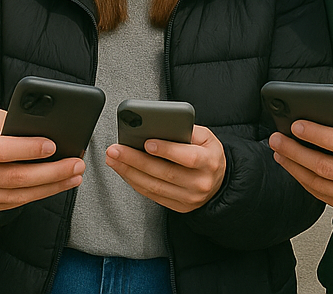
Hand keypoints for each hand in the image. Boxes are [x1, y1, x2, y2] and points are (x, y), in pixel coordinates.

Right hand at [0, 101, 83, 213]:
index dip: (30, 149)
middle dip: (51, 174)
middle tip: (76, 166)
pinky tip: (47, 189)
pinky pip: (4, 205)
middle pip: (14, 178)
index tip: (54, 146)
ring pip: (13, 197)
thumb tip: (26, 124)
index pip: (2, 150)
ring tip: (71, 178)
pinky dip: (28, 198)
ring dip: (47, 189)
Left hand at [105, 125, 225, 212]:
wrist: (219, 180)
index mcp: (209, 161)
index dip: (167, 150)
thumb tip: (157, 126)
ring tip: (113, 159)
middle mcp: (200, 183)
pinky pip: (153, 195)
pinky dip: (136, 182)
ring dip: (129, 172)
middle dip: (136, 160)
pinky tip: (124, 171)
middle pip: (164, 173)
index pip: (188, 157)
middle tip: (116, 149)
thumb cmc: (208, 152)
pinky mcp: (179, 207)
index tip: (146, 142)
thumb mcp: (205, 136)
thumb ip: (185, 131)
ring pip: (155, 186)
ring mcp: (189, 198)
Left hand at [268, 102, 332, 219]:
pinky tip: (295, 168)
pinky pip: (326, 198)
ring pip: (320, 187)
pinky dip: (307, 183)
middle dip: (295, 151)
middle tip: (276, 138)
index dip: (315, 134)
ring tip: (279, 152)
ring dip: (295, 169)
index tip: (296, 124)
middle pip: (325, 167)